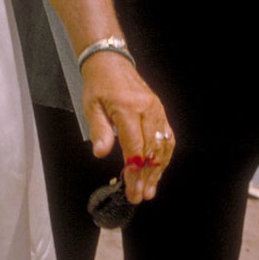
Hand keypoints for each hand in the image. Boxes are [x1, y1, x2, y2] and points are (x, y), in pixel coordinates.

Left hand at [80, 53, 173, 202]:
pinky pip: (167, 137)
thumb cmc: (98, 85)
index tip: (132, 189)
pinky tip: (158, 170)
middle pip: (151, 150)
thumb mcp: (91, 107)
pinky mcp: (160, 112)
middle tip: (140, 196)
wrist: (112, 63)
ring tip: (150, 189)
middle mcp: (147, 110)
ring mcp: (156, 111)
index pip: (135, 146)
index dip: (135, 171)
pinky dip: (164, 156)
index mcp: (128, 108)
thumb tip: (101, 153)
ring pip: (163, 146)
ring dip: (158, 170)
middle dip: (146, 177)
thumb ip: (100, 130)